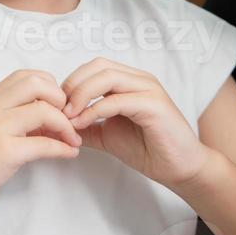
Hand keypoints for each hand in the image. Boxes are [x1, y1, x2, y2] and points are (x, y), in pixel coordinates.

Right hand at [0, 69, 80, 221]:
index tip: (57, 107)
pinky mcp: (4, 153)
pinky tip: (69, 154)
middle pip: (38, 83)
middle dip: (61, 99)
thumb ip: (6, 117)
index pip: (26, 75)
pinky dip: (63, 148)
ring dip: (67, 126)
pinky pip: (44, 144)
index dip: (49, 87)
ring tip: (72, 139)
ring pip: (45, 111)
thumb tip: (42, 118)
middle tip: (67, 120)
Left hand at [61, 58, 209, 188]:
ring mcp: (148, 89)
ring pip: (107, 77)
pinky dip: (95, 110)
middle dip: (73, 85)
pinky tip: (83, 123)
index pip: (94, 67)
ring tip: (68, 115)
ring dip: (82, 94)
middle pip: (98, 66)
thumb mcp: (107, 135)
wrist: (179, 168)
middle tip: (59, 109)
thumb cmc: (148, 149)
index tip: (56, 106)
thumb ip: (86, 125)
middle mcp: (139, 79)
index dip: (72, 82)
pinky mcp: (154, 105)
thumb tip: (58, 124)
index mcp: (129, 81)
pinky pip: (118, 100)